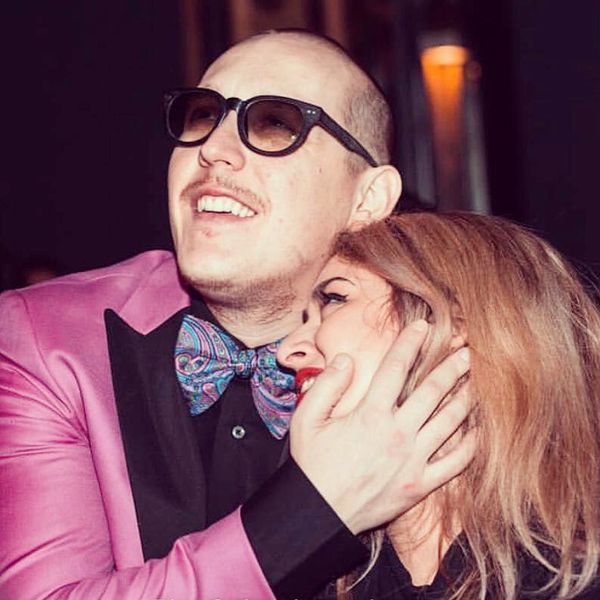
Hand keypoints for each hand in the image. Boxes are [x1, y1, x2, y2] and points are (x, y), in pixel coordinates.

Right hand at [289, 319, 475, 533]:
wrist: (320, 514)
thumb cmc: (312, 464)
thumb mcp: (305, 419)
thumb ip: (326, 385)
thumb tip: (347, 359)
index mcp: (370, 414)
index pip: (395, 368)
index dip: (410, 342)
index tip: (423, 326)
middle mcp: (397, 433)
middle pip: (433, 391)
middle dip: (452, 367)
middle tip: (468, 350)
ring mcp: (413, 461)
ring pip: (450, 422)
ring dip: (466, 398)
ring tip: (478, 382)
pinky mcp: (420, 485)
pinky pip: (455, 463)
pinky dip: (470, 445)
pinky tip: (478, 430)